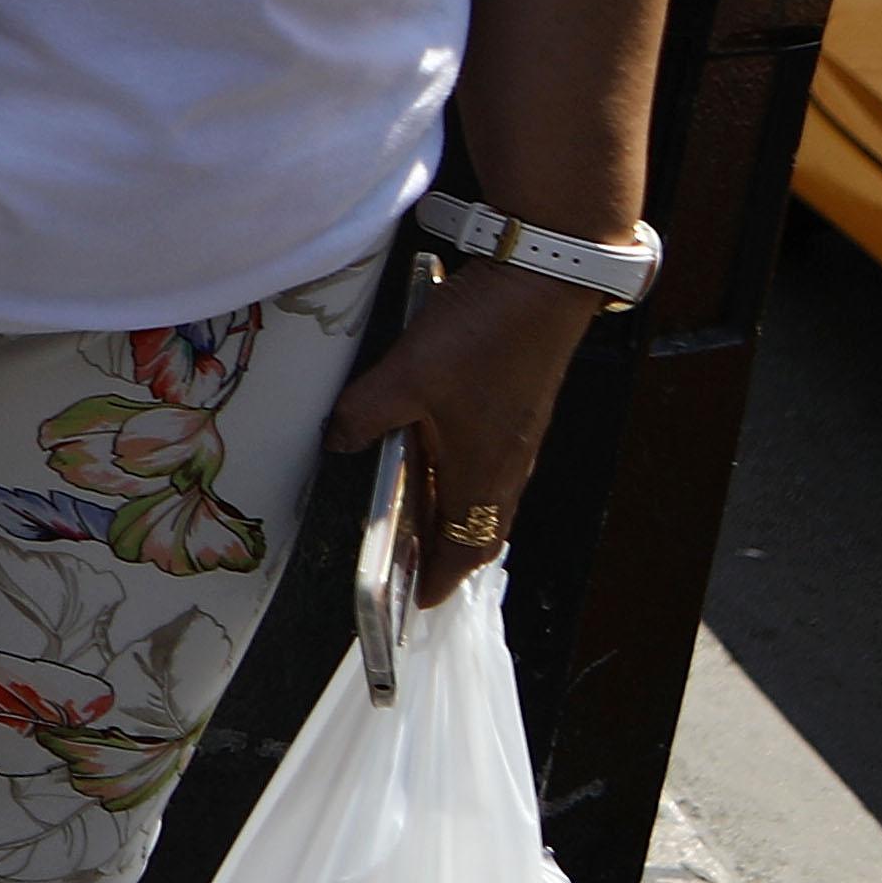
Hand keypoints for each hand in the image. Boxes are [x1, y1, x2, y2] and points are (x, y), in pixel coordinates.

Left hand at [327, 257, 601, 609]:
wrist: (544, 279)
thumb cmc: (482, 335)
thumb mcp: (403, 378)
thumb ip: (363, 417)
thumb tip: (338, 443)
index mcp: (485, 473)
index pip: (468, 547)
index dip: (442, 578)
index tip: (418, 603)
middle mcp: (509, 462)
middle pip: (477, 526)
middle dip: (445, 552)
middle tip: (412, 570)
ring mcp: (518, 434)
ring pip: (483, 492)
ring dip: (450, 511)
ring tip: (412, 522)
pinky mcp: (517, 406)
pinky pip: (487, 460)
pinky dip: (459, 474)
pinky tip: (430, 457)